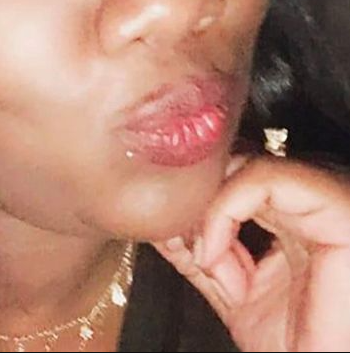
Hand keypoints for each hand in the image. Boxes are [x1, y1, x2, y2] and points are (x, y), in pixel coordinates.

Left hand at [155, 157, 349, 351]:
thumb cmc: (303, 342)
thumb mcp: (235, 293)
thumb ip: (205, 255)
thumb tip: (164, 228)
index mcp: (290, 215)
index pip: (229, 175)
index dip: (192, 198)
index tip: (167, 233)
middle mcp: (305, 198)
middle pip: (231, 164)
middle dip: (195, 201)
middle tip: (177, 238)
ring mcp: (320, 194)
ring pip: (240, 163)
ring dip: (205, 210)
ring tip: (202, 256)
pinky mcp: (333, 201)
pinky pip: (262, 179)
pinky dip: (222, 213)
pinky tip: (212, 254)